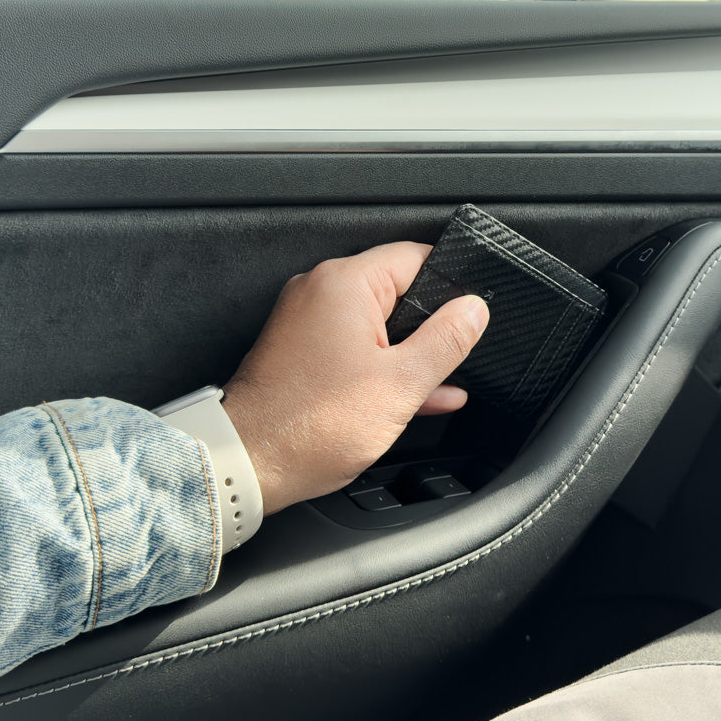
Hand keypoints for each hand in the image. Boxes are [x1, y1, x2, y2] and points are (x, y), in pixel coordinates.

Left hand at [222, 242, 489, 513]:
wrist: (246, 464)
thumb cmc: (309, 427)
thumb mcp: (400, 384)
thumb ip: (446, 341)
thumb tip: (474, 310)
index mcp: (345, 284)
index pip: (416, 256)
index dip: (453, 283)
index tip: (474, 311)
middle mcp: (320, 291)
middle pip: (398, 289)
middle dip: (432, 323)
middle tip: (459, 355)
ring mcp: (307, 320)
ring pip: (378, 322)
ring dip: (410, 351)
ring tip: (440, 384)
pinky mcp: (301, 350)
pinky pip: (355, 344)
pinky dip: (383, 363)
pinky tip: (414, 394)